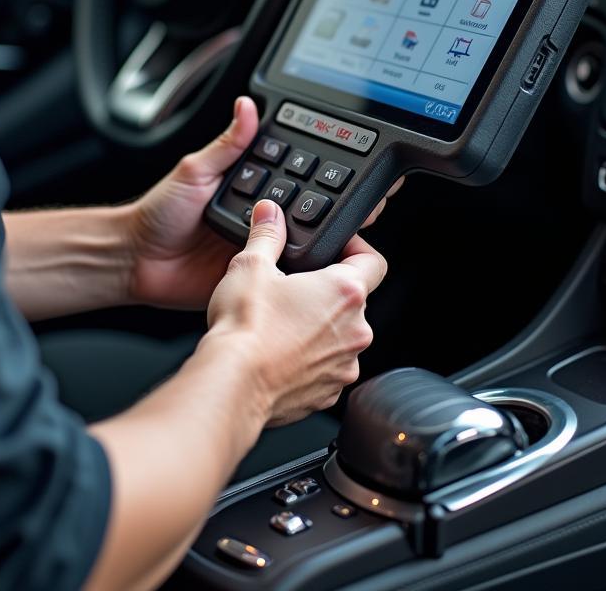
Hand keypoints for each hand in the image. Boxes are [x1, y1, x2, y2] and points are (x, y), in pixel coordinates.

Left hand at [125, 97, 402, 310]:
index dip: (322, 168)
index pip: (294, 171)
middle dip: (338, 202)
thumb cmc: (158, 213)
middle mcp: (260, 214)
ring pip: (306, 239)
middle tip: (366, 198)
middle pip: (310, 206)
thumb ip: (225, 144)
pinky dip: (305, 267)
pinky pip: (287, 272)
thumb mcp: (193, 170)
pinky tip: (322, 262)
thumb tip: (247, 106)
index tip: (354, 161)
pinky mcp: (256, 274)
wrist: (137, 260)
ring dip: (326, 234)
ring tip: (354, 228)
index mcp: (248, 184)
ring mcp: (260, 245)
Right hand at [206, 199, 387, 425]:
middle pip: (352, 301)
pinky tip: (280, 352)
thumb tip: (270, 213)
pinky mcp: (329, 392)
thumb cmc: (246, 328)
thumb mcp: (251, 265)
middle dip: (325, 292)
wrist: (232, 384)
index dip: (357, 249)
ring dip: (319, 328)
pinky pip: (327, 368)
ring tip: (282, 323)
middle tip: (293, 288)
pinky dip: (310, 360)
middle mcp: (354, 330)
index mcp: (344, 292)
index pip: (374, 261)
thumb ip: (267, 234)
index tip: (338, 248)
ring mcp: (344, 364)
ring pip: (339, 336)